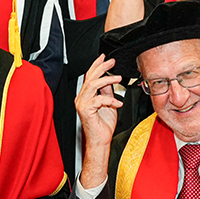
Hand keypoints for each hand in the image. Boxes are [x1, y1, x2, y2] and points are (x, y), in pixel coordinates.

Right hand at [75, 55, 122, 187]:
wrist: (101, 140)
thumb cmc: (103, 126)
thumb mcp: (108, 104)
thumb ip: (107, 91)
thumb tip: (110, 80)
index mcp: (86, 95)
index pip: (90, 76)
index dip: (97, 65)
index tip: (105, 58)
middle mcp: (82, 98)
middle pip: (90, 77)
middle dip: (101, 67)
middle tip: (111, 62)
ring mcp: (82, 104)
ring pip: (93, 85)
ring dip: (107, 80)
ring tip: (118, 78)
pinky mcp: (85, 110)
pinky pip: (98, 100)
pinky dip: (110, 100)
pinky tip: (117, 103)